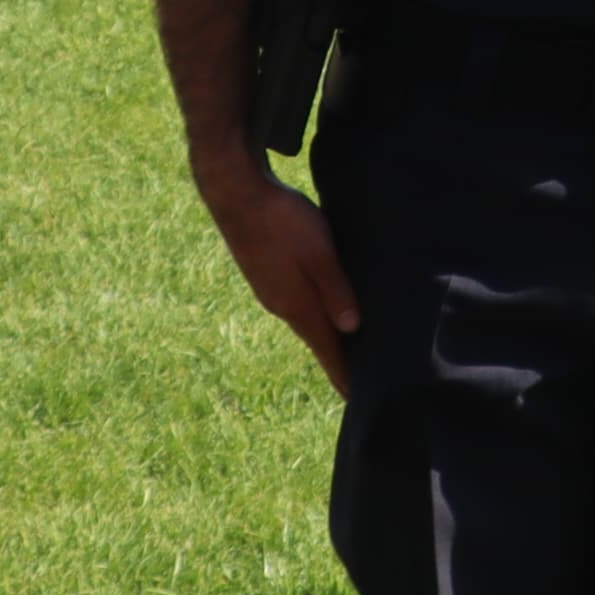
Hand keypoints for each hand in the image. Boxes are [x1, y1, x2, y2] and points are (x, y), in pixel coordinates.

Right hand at [196, 154, 360, 392]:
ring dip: (326, 336)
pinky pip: (297, 302)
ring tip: (347, 349)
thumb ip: (335, 289)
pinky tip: (324, 309)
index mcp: (295, 304)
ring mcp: (270, 290)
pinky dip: (315, 314)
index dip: (343, 374)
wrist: (234, 193)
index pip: (326, 349)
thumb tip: (351, 328)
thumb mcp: (318, 252)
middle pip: (316, 339)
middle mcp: (281, 304)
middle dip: (338, 360)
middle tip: (360, 382)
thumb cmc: (281, 220)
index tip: (358, 400)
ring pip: (306, 320)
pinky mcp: (266, 275)